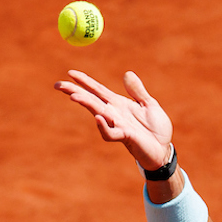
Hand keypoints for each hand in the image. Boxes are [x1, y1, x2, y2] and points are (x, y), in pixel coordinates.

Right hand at [54, 70, 173, 169]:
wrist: (163, 149)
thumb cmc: (155, 129)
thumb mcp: (149, 104)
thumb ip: (137, 90)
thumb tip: (127, 73)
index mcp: (119, 104)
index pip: (98, 90)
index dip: (85, 81)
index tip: (70, 72)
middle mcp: (114, 114)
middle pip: (91, 100)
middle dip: (74, 91)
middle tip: (58, 84)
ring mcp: (118, 125)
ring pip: (97, 113)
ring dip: (86, 104)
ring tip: (74, 96)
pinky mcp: (126, 137)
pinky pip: (111, 133)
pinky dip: (104, 126)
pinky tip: (99, 117)